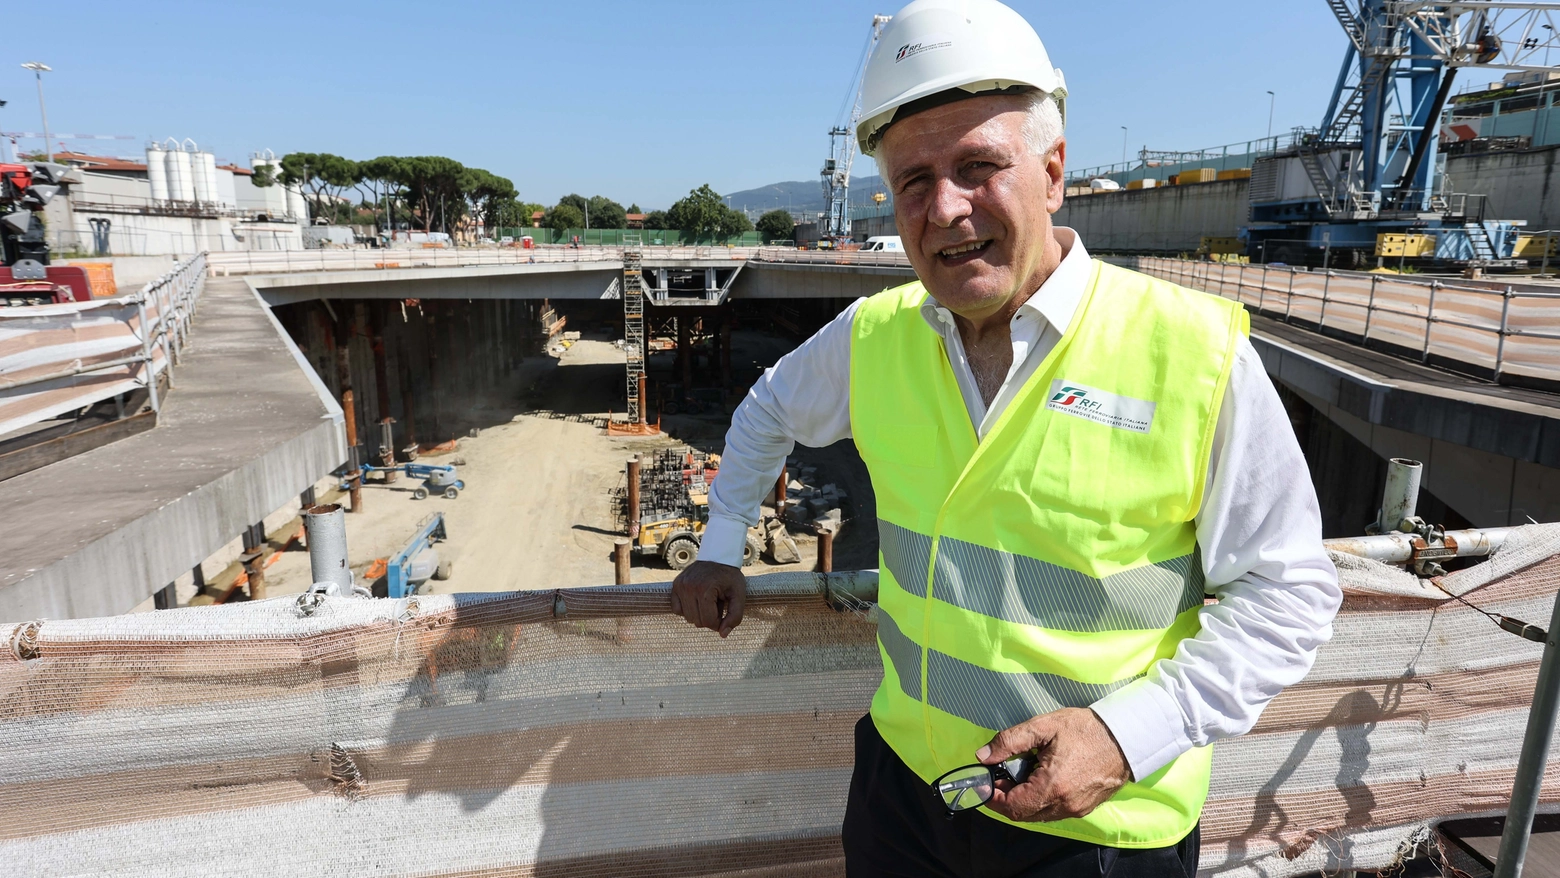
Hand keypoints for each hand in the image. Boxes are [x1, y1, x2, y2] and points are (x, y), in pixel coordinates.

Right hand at [670, 560, 746, 636]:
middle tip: (717, 605)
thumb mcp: (739, 596)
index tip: (724, 613)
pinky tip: (697, 601)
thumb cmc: (730, 578)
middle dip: (710, 618)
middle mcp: (689, 587)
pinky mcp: (675, 586)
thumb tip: (723, 634)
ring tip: (708, 601)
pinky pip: (677, 610)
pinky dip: (687, 610)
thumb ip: (735, 617)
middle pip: (698, 622)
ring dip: (699, 614)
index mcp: (706, 589)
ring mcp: (680, 586)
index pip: (709, 622)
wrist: (718, 557)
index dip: (719, 623)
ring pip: (688, 618)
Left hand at [976, 707, 1131, 822]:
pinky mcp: (1085, 808)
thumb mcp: (1044, 726)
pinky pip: (1054, 811)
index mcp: (1052, 787)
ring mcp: (1076, 809)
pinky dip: (1041, 800)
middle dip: (1006, 798)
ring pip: (1039, 814)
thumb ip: (1009, 741)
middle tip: (1000, 775)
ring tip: (1021, 773)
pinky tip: (1041, 778)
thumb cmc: (1086, 729)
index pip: (1012, 807)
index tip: (985, 782)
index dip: (993, 797)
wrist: (1126, 737)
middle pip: (1024, 814)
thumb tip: (983, 756)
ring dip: (1024, 800)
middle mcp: (1064, 805)